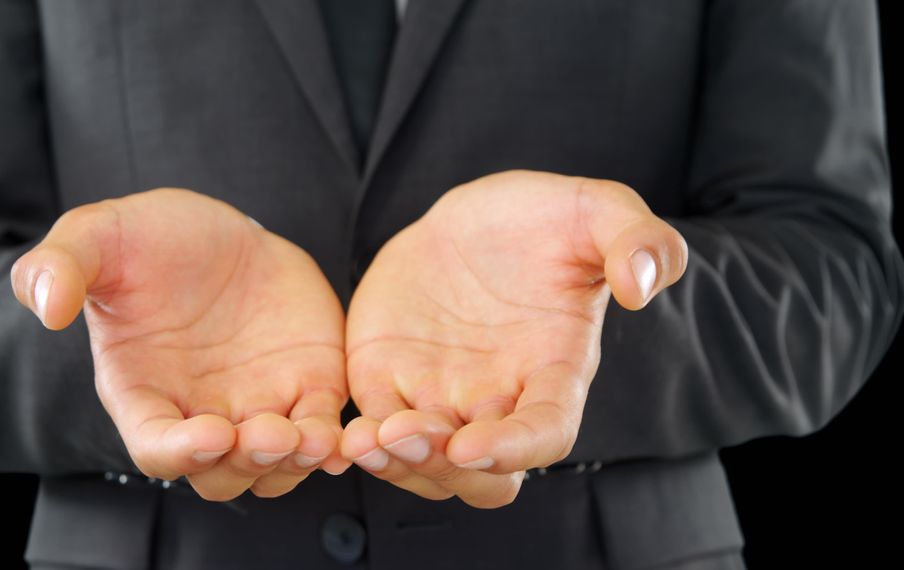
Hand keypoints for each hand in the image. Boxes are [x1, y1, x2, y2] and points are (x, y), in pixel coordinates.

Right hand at [10, 188, 350, 500]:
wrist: (219, 230)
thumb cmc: (148, 240)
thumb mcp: (98, 236)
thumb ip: (60, 266)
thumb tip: (45, 307)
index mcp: (144, 392)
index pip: (156, 447)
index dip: (181, 453)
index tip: (211, 434)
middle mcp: (200, 412)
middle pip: (223, 474)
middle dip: (247, 463)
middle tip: (274, 432)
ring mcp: (257, 406)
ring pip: (276, 467)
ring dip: (296, 462)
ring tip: (316, 436)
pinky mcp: (307, 388)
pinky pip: (323, 432)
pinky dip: (335, 443)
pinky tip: (345, 435)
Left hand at [340, 170, 687, 507]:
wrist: (471, 216)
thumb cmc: (544, 217)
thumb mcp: (598, 210)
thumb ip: (636, 241)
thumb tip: (641, 289)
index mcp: (554, 370)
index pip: (546, 433)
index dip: (514, 449)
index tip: (474, 444)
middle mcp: (498, 399)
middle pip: (481, 475)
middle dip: (447, 470)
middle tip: (412, 434)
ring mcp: (441, 397)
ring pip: (423, 466)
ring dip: (398, 463)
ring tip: (369, 438)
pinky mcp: (390, 382)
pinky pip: (375, 432)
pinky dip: (362, 445)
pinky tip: (344, 436)